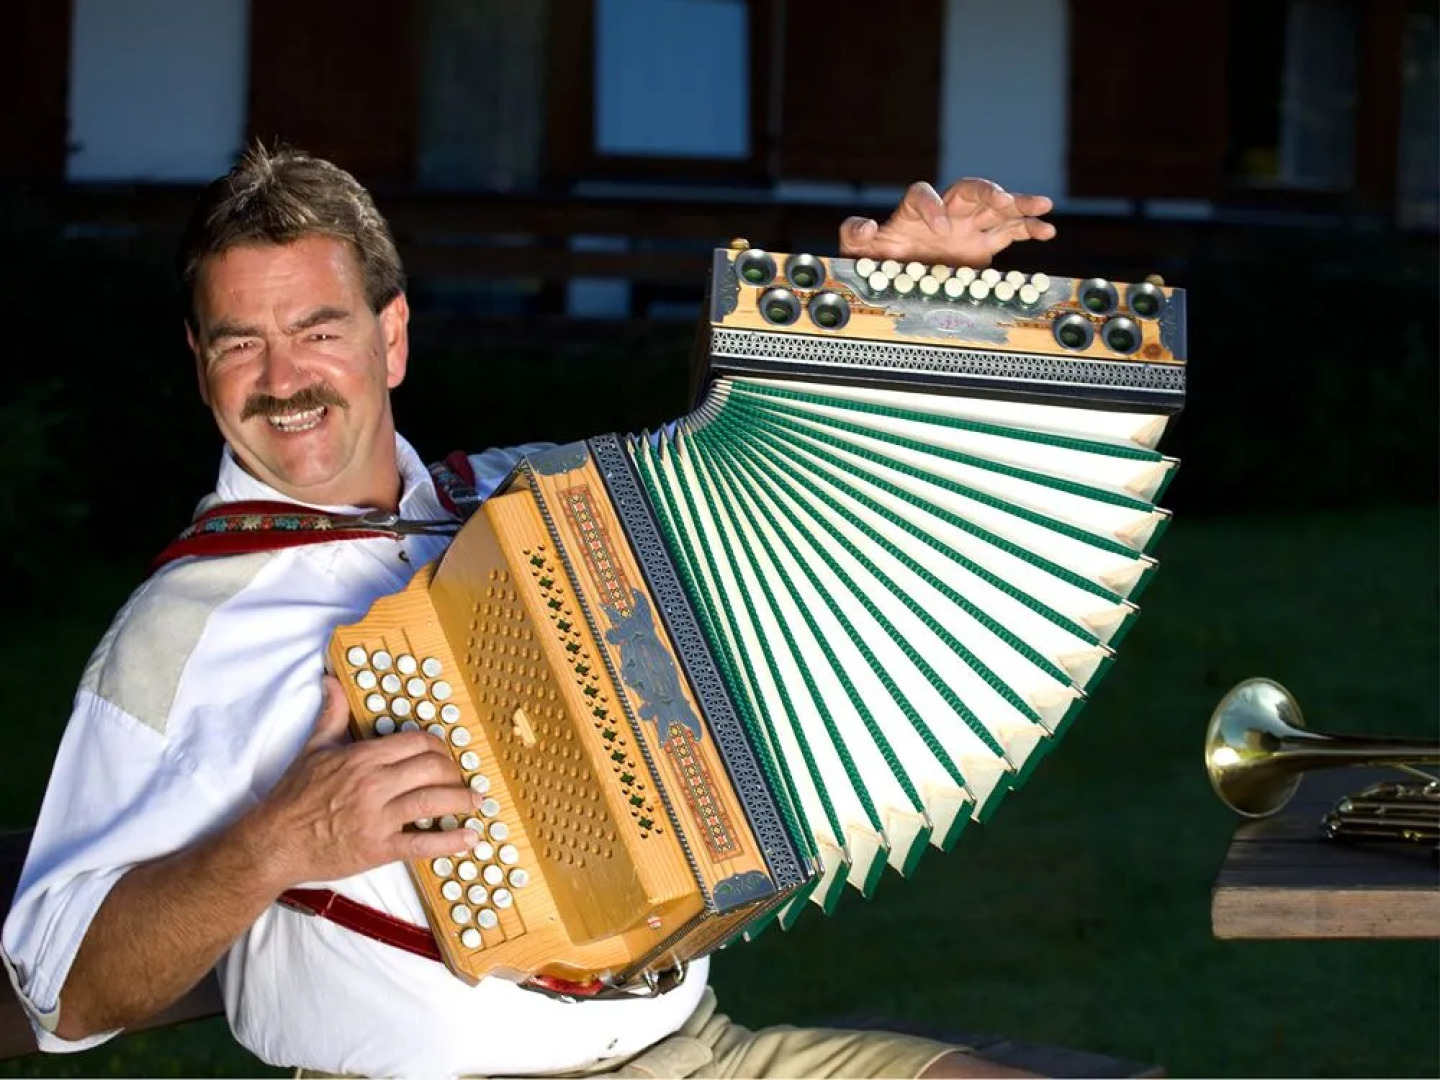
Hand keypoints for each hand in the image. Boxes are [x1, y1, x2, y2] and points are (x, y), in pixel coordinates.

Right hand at [247, 675, 480, 887]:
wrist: (274, 841)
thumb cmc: (293, 797)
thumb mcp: (313, 749)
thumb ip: (332, 714)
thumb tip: (331, 681)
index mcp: (362, 757)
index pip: (417, 742)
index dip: (439, 747)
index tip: (445, 755)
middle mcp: (374, 784)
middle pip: (433, 769)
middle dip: (454, 772)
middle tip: (461, 779)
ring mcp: (377, 817)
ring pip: (434, 802)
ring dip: (462, 802)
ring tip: (477, 803)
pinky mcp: (377, 848)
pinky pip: (422, 843)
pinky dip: (451, 841)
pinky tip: (470, 838)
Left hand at [838, 178, 1055, 268]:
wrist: (894, 278)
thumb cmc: (876, 261)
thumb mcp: (856, 251)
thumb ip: (855, 235)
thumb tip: (867, 227)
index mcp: (913, 211)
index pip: (922, 194)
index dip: (931, 205)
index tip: (939, 226)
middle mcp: (944, 212)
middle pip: (968, 189)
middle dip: (987, 192)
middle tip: (1002, 200)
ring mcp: (966, 226)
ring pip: (995, 206)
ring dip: (1019, 203)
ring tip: (1043, 204)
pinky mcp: (982, 244)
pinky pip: (1008, 231)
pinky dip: (1028, 228)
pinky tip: (1047, 230)